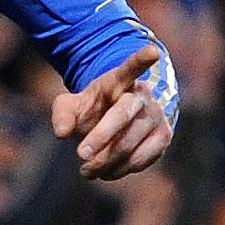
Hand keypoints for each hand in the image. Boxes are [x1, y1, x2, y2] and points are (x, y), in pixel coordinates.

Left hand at [52, 45, 171, 179]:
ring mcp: (156, 116)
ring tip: (85, 170)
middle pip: (122, 115)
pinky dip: (122, 169)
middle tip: (80, 155)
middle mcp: (142, 95)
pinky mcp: (163, 138)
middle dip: (101, 136)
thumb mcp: (70, 104)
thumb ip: (62, 114)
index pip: (130, 67)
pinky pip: (143, 158)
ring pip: (131, 142)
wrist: (115, 120)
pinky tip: (104, 173)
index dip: (141, 59)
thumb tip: (61, 133)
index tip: (152, 51)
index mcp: (118, 80)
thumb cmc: (91, 108)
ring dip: (107, 160)